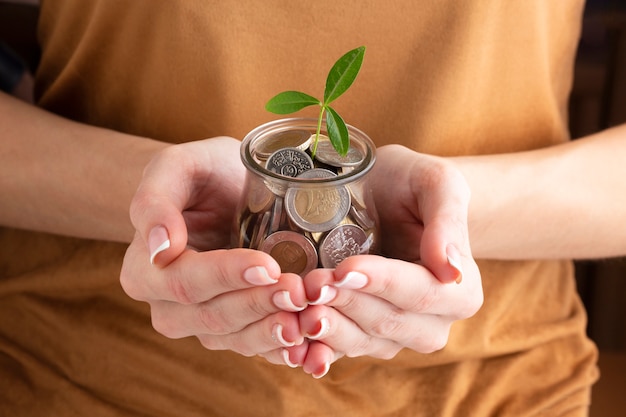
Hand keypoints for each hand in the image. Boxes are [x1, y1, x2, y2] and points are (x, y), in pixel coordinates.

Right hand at [120, 138, 307, 359]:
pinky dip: (285, 350)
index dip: (227, 276)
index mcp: (145, 272)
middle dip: (259, 304)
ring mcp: (203, 324)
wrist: (229, 189)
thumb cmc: (202, 174)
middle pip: (214, 316)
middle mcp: (169, 307)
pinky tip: (310, 347)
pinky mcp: (236, 332)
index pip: (185, 282)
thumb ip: (154, 200)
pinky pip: (258, 348)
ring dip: (275, 332)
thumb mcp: (177, 166)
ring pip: (238, 339)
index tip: (268, 264)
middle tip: (299, 290)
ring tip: (309, 318)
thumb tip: (160, 248)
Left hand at [297, 145, 482, 376]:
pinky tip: (292, 344)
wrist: (384, 194)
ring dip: (327, 327)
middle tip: (312, 281)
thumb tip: (451, 270)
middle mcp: (433, 323)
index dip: (381, 283)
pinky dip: (314, 350)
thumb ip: (447, 221)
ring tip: (298, 305)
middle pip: (388, 322)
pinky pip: (338, 351)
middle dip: (347, 303)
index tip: (345, 267)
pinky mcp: (362, 337)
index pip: (421, 293)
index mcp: (460, 292)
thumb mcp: (436, 183)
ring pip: (361, 342)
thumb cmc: (411, 184)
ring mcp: (396, 335)